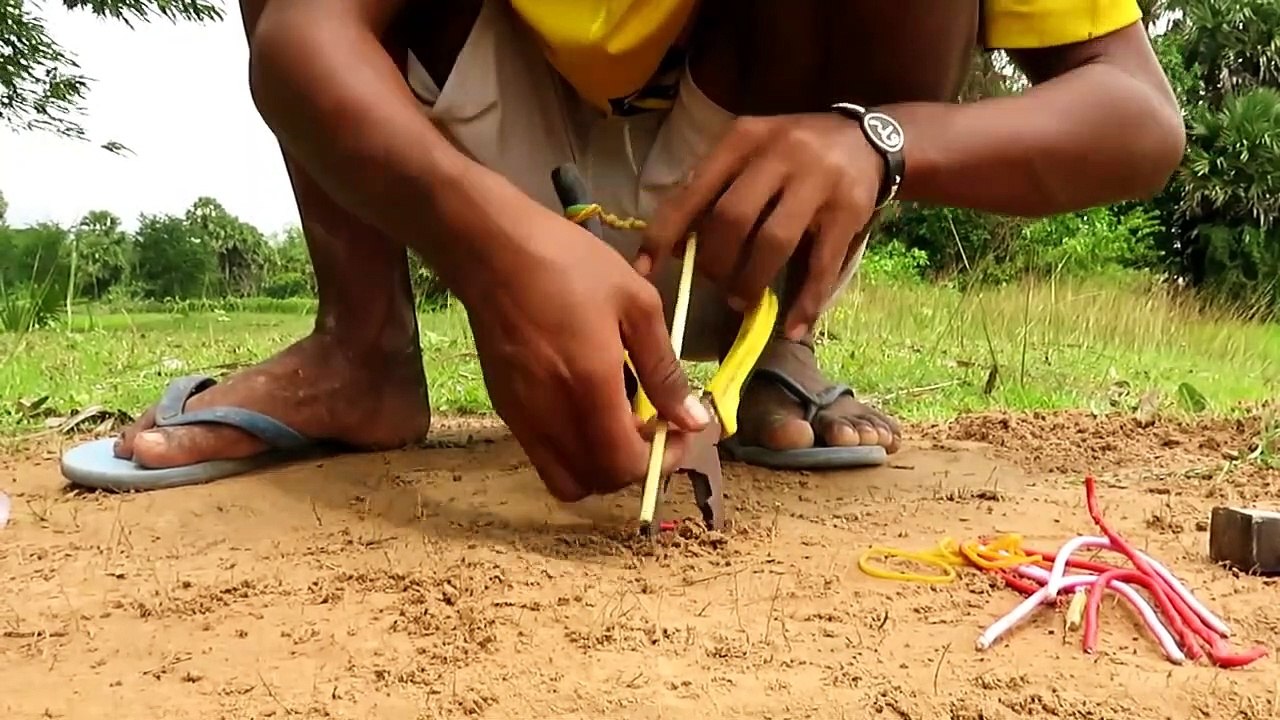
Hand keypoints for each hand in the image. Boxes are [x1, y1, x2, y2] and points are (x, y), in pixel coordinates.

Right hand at [461, 191, 710, 501]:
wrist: (492, 250)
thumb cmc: (570, 266)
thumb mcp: (636, 304)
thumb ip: (664, 369)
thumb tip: (693, 419)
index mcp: (590, 389)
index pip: (626, 466)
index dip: (662, 460)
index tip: (679, 429)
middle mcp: (552, 416)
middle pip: (599, 481)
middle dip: (634, 464)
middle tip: (652, 425)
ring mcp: (523, 417)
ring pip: (567, 479)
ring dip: (601, 465)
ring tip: (618, 421)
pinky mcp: (505, 409)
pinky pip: (544, 456)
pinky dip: (573, 451)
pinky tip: (585, 406)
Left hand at [640, 113, 881, 338]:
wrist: (868, 138)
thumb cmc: (793, 152)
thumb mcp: (750, 151)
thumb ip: (716, 187)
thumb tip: (677, 245)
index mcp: (742, 139)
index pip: (693, 191)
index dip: (665, 234)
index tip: (645, 270)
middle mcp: (778, 155)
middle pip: (731, 219)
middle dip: (714, 262)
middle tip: (713, 282)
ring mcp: (816, 182)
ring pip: (772, 243)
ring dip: (750, 281)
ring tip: (741, 300)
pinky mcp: (848, 211)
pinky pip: (820, 265)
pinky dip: (805, 302)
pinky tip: (794, 327)